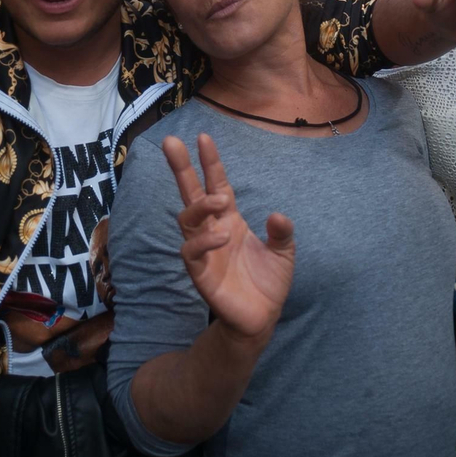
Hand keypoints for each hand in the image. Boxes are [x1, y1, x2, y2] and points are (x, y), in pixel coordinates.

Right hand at [163, 133, 292, 343]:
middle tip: (171, 142)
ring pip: (187, 219)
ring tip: (219, 201)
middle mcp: (213, 230)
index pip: (216, 184)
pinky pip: (192, 252)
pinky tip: (221, 236)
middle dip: (181, 168)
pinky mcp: (200, 273)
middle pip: (190, 193)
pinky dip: (204, 242)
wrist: (262, 318)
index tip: (204, 138)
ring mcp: (204, 251)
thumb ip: (282, 232)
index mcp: (231, 220)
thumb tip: (276, 215)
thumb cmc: (268, 283)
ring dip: (200, 205)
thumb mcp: (284, 252)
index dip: (210, 163)